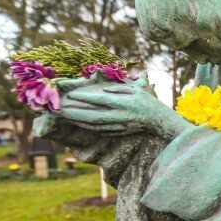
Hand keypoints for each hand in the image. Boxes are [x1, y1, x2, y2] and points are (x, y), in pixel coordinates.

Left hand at [57, 75, 190, 139]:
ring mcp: (119, 125)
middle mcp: (120, 116)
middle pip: (93, 115)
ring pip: (95, 124)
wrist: (159, 121)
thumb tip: (104, 91)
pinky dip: (88, 126)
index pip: (101, 100)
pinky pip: (100, 130)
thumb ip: (119, 89)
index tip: (71, 94)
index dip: (85, 98)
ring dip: (79, 120)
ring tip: (65, 115)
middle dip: (75, 112)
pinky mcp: (119, 131)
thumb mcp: (136, 90)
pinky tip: (79, 122)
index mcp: (125, 103)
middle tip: (60, 108)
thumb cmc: (148, 102)